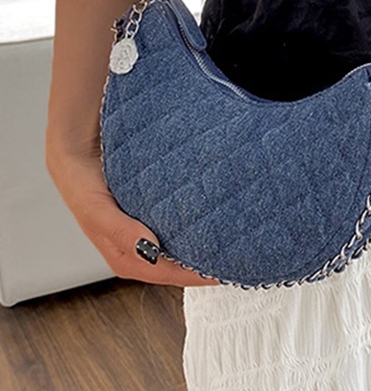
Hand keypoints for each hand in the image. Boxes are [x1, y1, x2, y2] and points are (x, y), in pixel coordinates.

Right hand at [46, 129, 217, 287]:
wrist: (77, 150)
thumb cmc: (82, 184)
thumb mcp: (96, 209)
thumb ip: (120, 232)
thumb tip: (151, 251)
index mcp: (125, 257)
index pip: (169, 274)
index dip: (196, 275)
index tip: (224, 272)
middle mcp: (138, 248)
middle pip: (178, 264)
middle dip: (204, 264)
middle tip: (238, 256)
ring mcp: (146, 231)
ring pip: (179, 245)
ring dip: (202, 243)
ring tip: (232, 239)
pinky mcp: (150, 213)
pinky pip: (177, 223)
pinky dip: (193, 223)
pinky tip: (211, 216)